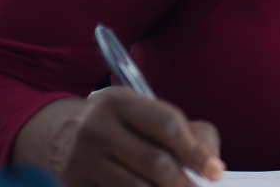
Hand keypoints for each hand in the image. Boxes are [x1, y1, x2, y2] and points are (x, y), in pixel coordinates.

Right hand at [49, 89, 223, 186]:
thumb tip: (211, 167)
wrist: (64, 138)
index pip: (166, 125)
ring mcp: (79, 159)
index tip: (216, 171)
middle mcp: (95, 127)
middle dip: (183, 182)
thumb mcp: (152, 116)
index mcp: (119, 101)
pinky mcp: (72, 183)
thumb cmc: (126, 128)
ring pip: (135, 186)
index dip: (195, 151)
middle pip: (154, 161)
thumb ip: (191, 134)